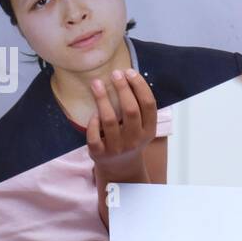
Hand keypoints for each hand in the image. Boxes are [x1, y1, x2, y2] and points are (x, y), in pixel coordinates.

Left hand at [86, 68, 156, 182]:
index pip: (149, 104)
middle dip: (123, 89)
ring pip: (110, 120)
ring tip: (96, 83)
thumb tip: (127, 75)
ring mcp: (117, 148)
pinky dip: (93, 123)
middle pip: (130, 110)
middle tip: (115, 74)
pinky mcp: (100, 153)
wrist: (120, 168)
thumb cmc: (130, 139)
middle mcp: (135, 139)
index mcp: (149, 130)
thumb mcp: (141, 127)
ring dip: (102, 99)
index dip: (140, 86)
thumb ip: (139, 107)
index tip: (130, 72)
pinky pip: (94, 136)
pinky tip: (93, 113)